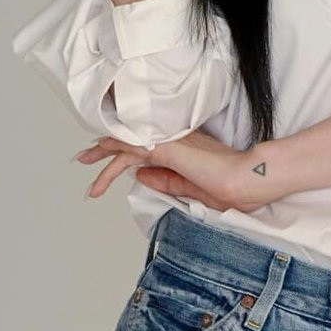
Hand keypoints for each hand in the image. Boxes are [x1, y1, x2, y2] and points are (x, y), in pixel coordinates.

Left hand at [73, 130, 278, 213]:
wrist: (247, 179)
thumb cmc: (234, 188)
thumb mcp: (193, 190)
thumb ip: (167, 182)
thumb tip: (140, 177)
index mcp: (185, 151)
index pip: (148, 149)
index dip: (128, 153)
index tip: (113, 160)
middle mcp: (175, 142)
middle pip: (133, 140)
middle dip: (108, 148)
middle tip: (87, 155)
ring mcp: (170, 143)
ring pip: (128, 143)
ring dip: (104, 153)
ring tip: (83, 160)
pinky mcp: (165, 149)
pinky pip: (131, 149)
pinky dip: (113, 154)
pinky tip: (99, 161)